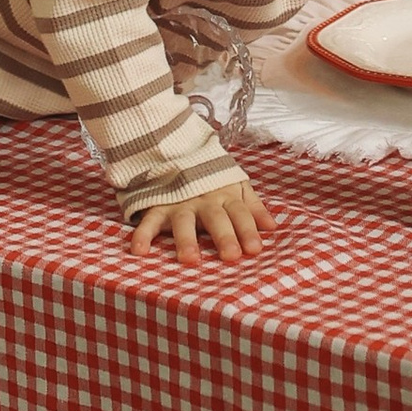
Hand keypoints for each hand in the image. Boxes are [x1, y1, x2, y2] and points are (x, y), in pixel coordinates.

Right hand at [130, 174, 273, 264]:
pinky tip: (139, 250)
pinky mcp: (157, 205)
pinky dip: (142, 234)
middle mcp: (204, 200)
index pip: (240, 213)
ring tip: (190, 259)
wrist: (175, 150)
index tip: (255, 249)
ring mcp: (179, 203)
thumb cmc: (210, 177)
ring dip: (186, 239)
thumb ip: (252, 206)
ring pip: (183, 221)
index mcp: (225, 195)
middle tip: (231, 256)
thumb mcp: (234, 186)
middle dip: (224, 236)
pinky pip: (148, 220)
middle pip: (215, 218)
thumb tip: (272, 227)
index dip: (248, 230)